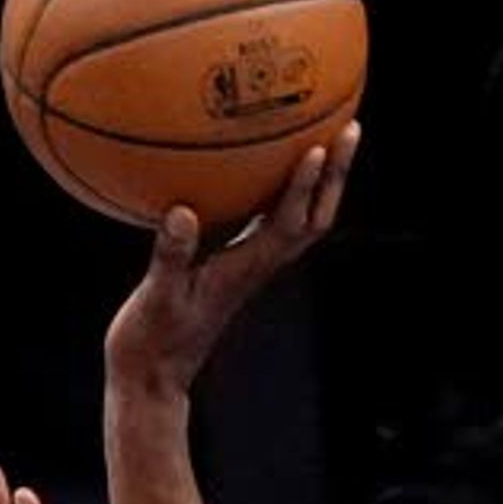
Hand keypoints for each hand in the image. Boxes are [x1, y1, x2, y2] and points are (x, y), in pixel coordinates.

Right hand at [103, 123, 357, 398]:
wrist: (154, 374)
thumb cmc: (152, 341)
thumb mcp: (156, 298)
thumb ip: (171, 257)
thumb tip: (182, 213)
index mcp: (244, 271)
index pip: (287, 225)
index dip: (303, 188)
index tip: (317, 148)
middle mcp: (257, 266)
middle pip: (314, 218)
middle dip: (335, 175)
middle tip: (350, 128)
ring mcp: (250, 267)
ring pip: (301, 220)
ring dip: (321, 182)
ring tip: (329, 137)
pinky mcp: (237, 266)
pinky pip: (271, 221)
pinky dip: (283, 192)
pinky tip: (268, 166)